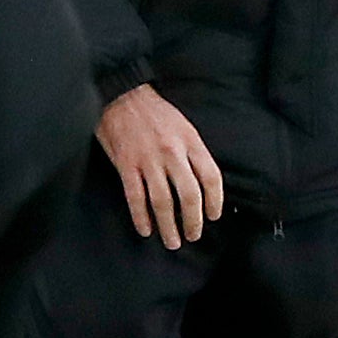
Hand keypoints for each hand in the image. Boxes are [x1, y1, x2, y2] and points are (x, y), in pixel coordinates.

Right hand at [95, 84, 224, 247]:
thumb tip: (203, 184)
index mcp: (190, 141)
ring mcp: (147, 160)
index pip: (210, 177)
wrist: (122, 95)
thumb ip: (194, 152)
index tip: (213, 216)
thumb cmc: (155, 112)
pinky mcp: (125, 164)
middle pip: (189, 195)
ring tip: (172, 241)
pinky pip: (135, 197)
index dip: (215, 201)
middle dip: (193, 221)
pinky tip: (146, 230)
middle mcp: (172, 152)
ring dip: (168, 226)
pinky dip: (141, 217)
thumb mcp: (184, 126)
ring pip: (162, 202)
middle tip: (193, 235)